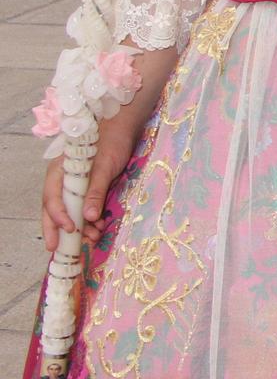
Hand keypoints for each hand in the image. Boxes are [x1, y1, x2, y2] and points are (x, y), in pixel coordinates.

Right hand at [41, 104, 144, 251]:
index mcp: (59, 172)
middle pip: (53, 209)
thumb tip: (88, 218)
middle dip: (55, 230)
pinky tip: (98, 228)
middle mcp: (61, 180)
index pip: (52, 198)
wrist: (122, 129)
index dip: (58, 216)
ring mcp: (72, 185)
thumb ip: (96, 192)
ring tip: (92, 238)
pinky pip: (81, 207)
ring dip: (78, 226)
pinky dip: (87, 219)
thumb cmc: (111, 143)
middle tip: (57, 249)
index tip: (70, 229)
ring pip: (69, 210)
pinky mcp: (84, 188)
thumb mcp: (105, 168)